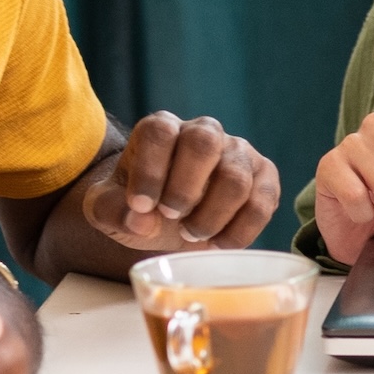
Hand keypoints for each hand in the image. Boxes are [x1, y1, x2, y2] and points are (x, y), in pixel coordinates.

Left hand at [80, 111, 278, 251]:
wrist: (169, 220)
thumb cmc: (139, 207)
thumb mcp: (110, 209)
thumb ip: (113, 211)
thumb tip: (141, 220)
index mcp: (162, 129)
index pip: (160, 132)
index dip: (150, 170)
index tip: (140, 206)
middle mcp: (204, 131)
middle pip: (204, 142)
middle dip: (186, 187)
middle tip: (171, 217)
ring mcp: (238, 152)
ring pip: (236, 177)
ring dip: (212, 215)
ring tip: (191, 235)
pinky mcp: (264, 178)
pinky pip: (263, 202)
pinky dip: (241, 230)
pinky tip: (218, 244)